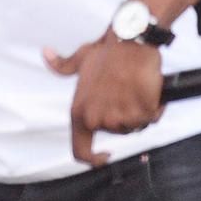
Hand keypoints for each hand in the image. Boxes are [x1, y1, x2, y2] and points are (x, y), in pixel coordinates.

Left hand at [44, 35, 164, 166]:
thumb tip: (45, 53)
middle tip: (128, 94)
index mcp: (79, 112)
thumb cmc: (108, 49)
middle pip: (117, 131)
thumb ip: (61, 64)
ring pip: (135, 125)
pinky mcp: (142, 111)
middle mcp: (98, 119)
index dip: (93, 159)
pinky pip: (152, 117)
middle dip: (126, 116)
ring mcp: (120, 117)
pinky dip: (155, 107)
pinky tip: (151, 91)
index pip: (80, 151)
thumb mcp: (80, 57)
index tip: (105, 154)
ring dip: (140, 111)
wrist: (131, 40)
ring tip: (138, 89)